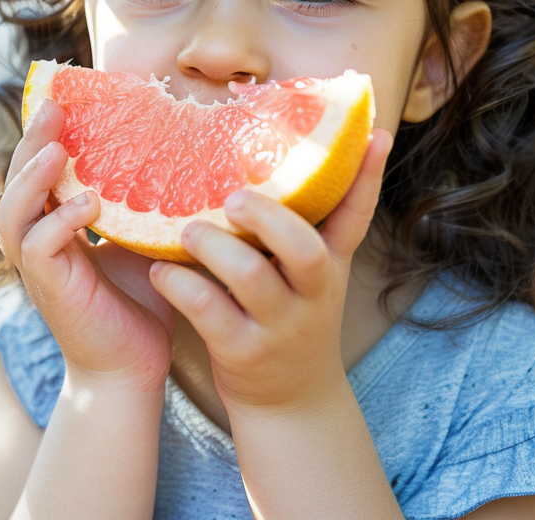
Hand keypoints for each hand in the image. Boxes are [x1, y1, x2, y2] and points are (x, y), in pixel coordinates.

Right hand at [0, 98, 173, 390]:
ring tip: (57, 149)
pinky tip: (87, 203)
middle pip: (16, 181)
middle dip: (31, 141)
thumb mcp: (139, 239)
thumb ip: (138, 202)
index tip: (64, 96)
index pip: (38, 170)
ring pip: (12, 212)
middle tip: (54, 105)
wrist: (134, 368)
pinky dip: (59, 221)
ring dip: (32, 177)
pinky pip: (39, 247)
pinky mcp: (49, 290)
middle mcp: (36, 241)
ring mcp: (38, 267)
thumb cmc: (140, 303)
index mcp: (53, 224)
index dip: (44, 134)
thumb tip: (173, 151)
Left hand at [148, 130, 394, 416]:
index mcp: (329, 265)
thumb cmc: (290, 317)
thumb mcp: (312, 275)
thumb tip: (286, 156)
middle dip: (267, 216)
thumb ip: (303, 225)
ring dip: (214, 246)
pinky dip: (180, 286)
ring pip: (251, 277)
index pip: (356, 215)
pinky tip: (160, 271)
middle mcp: (311, 293)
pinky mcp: (243, 351)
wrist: (292, 402)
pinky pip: (209, 312)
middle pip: (303, 247)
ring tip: (187, 231)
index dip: (368, 175)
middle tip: (232, 197)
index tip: (374, 132)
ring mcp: (279, 325)